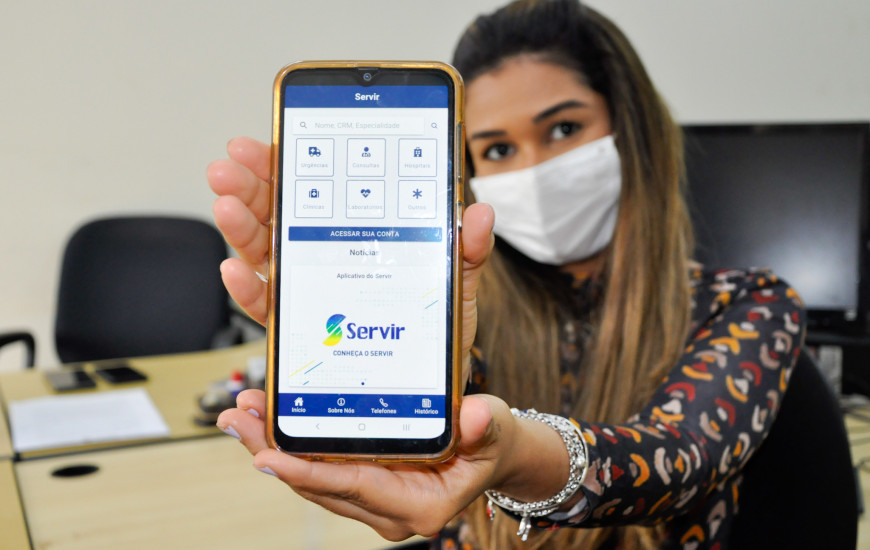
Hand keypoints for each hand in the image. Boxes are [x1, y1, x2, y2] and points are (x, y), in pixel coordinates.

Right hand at [207, 136, 495, 379]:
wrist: (434, 373)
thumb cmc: (437, 318)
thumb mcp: (457, 276)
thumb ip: (466, 246)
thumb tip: (479, 214)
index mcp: (357, 230)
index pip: (315, 188)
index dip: (287, 164)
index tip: (265, 142)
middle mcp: (325, 254)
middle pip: (279, 213)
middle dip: (251, 185)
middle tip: (230, 165)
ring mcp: (311, 288)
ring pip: (266, 252)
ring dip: (241, 226)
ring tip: (227, 204)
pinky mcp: (306, 327)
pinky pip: (271, 306)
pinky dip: (249, 288)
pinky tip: (236, 270)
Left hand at [217, 389, 517, 540]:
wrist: (492, 454)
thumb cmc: (492, 443)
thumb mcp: (495, 428)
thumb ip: (485, 425)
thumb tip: (472, 416)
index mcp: (419, 506)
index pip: (353, 487)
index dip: (307, 473)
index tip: (267, 457)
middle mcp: (388, 512)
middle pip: (319, 485)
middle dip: (273, 453)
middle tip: (238, 419)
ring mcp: (372, 502)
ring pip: (311, 479)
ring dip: (273, 447)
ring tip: (242, 414)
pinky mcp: (362, 487)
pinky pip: (319, 470)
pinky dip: (291, 446)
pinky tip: (267, 419)